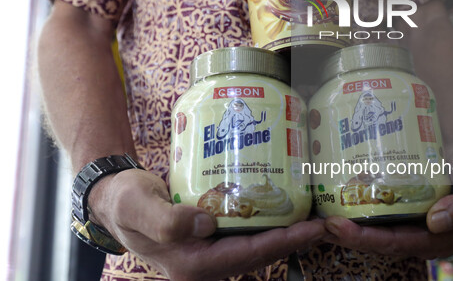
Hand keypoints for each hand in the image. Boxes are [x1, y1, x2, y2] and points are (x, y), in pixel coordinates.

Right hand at [89, 169, 325, 279]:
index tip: (311, 229)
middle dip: (292, 241)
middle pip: (257, 256)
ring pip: (253, 249)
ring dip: (283, 236)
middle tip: (324, 224)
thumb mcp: (139, 208)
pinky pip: (244, 238)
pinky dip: (266, 229)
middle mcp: (203, 266)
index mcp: (190, 264)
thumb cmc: (125, 202)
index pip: (245, 255)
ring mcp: (207, 255)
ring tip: (312, 221)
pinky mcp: (209, 241)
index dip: (282, 242)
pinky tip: (280, 213)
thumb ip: (168, 220)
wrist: (115, 200)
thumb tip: (207, 223)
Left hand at [323, 142, 452, 258]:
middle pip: (376, 240)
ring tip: (317, 218)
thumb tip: (436, 223)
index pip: (397, 244)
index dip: (366, 240)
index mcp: (437, 237)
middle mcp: (416, 232)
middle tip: (322, 222)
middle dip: (347, 236)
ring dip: (342, 227)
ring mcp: (401, 218)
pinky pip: (366, 210)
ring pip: (368, 229)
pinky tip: (327, 201)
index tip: (340, 226)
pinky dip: (346, 208)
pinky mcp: (389, 202)